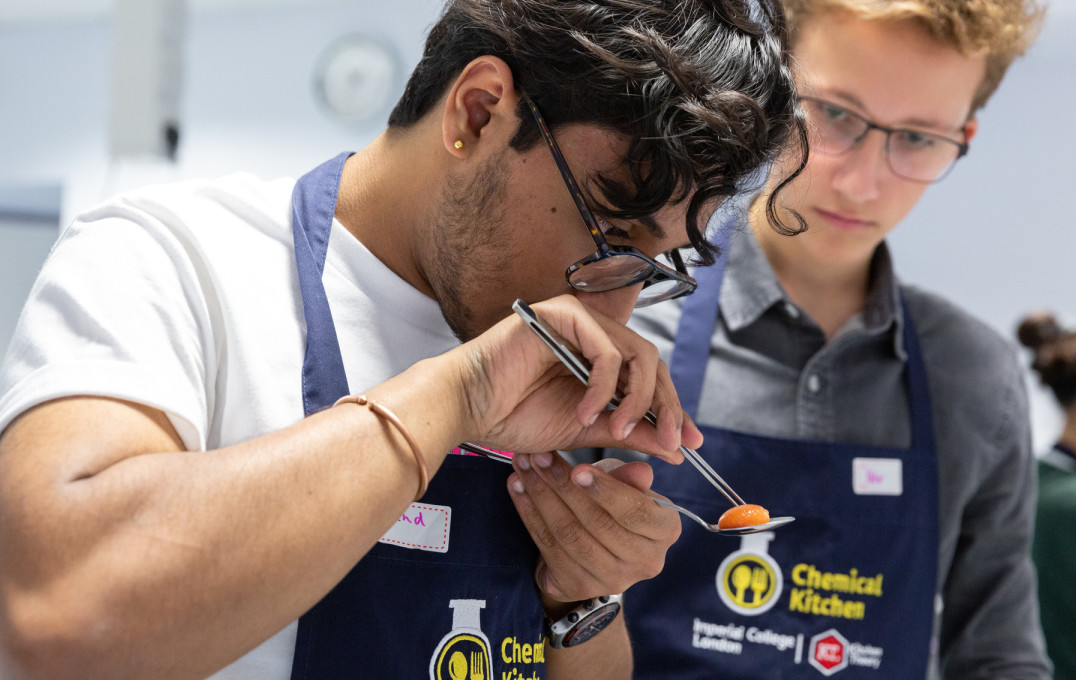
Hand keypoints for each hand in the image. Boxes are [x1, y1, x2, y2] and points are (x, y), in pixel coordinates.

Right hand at [450, 294, 701, 461]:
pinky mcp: (564, 314)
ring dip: (637, 399)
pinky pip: (606, 349)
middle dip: (667, 406)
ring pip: (637, 354)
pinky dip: (604, 386)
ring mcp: (580, 321)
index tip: (689, 443)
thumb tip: (673, 449)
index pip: (651, 378)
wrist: (466, 407)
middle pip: (653, 364)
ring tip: (618, 430)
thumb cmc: (513, 416)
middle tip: (670, 441)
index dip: (673, 409)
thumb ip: (627, 433)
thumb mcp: (584, 431)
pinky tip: (587, 412)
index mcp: (599, 360)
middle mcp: (594, 335)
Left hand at [507, 455, 680, 603]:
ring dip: (541, 496)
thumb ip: (631, 479)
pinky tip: (517, 487)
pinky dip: (529, 513)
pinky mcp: (577, 586)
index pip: (636, 512)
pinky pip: (548, 545)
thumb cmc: (617, 507)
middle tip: (539, 457)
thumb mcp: (629, 487)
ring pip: (569, 533)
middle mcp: (645, 562)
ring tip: (523, 467)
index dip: (606, 491)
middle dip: (563, 486)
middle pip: (597, 522)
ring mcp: (611, 579)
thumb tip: (641, 470)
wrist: (596, 552)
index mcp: (665, 531)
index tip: (578, 468)